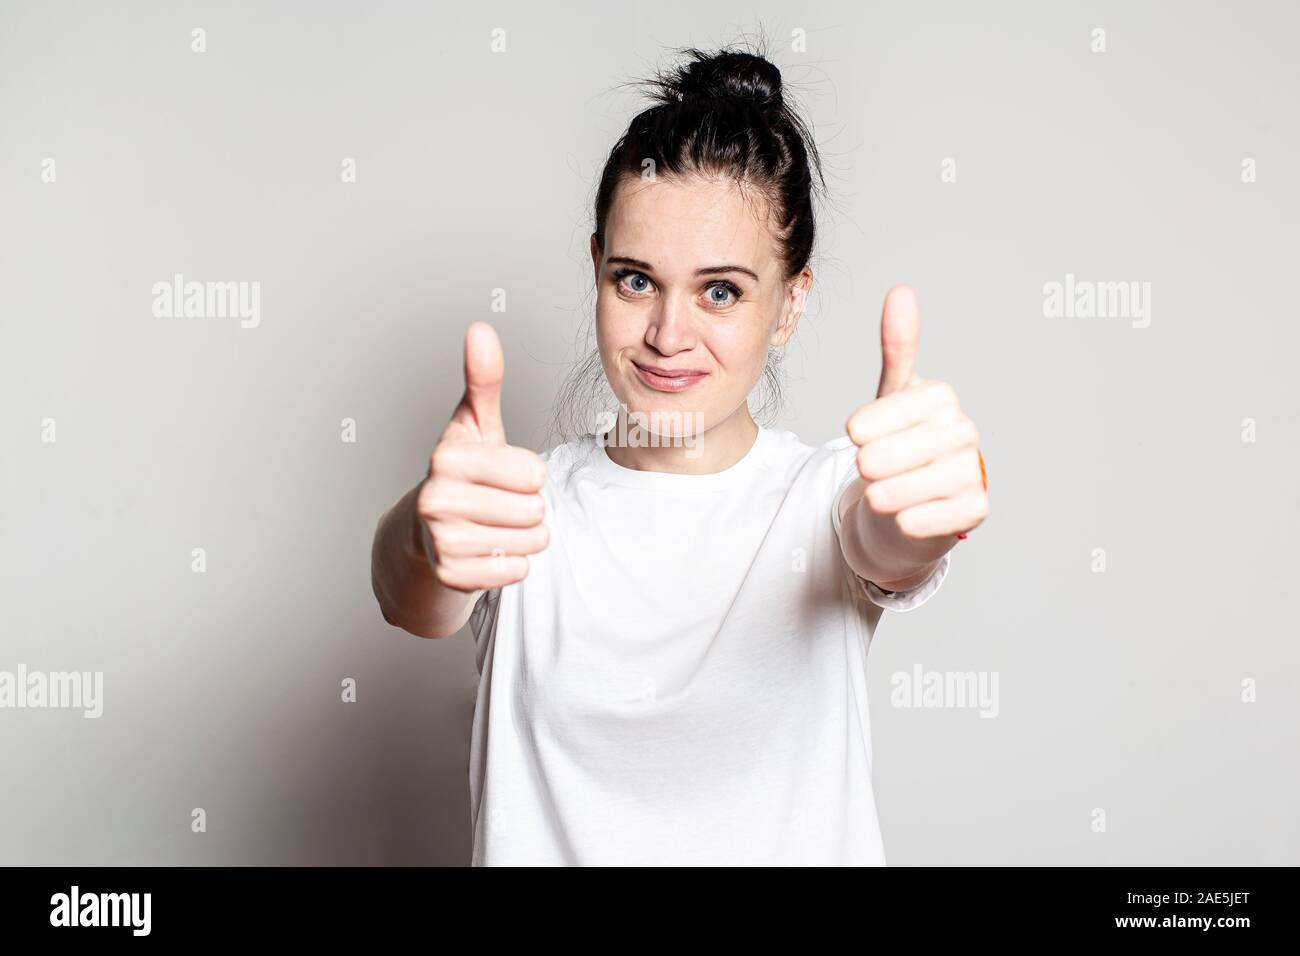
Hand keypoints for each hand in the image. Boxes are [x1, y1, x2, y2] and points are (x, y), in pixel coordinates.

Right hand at [416, 321, 549, 591]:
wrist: (424, 533)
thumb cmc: (461, 473)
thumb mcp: (474, 425)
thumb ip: (483, 379)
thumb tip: (480, 328)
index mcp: (447, 459)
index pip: (533, 472)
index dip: (530, 474)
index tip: (505, 473)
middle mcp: (437, 500)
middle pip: (535, 509)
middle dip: (529, 508)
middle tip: (501, 504)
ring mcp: (442, 542)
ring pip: (530, 542)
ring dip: (524, 537)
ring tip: (496, 526)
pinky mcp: (452, 577)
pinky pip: (518, 571)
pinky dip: (512, 564)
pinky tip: (488, 550)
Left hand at [845, 285, 987, 549]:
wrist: (914, 499)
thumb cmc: (900, 443)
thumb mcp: (892, 394)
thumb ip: (896, 346)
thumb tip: (902, 291)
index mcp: (941, 397)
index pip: (872, 421)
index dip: (859, 433)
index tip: (860, 436)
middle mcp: (964, 430)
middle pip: (880, 459)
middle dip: (867, 469)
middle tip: (874, 469)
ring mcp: (972, 471)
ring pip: (898, 490)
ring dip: (880, 496)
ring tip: (884, 493)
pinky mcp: (975, 511)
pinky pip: (925, 520)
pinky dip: (906, 521)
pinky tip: (905, 516)